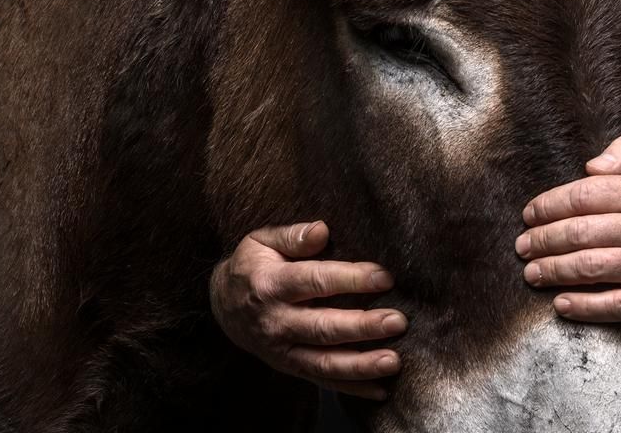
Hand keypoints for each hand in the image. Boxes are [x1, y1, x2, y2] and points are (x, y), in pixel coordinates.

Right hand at [208, 220, 406, 399]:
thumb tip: (322, 230)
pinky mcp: (290, 368)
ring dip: (361, 364)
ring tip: (394, 361)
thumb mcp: (261, 242)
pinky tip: (381, 390)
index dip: (351, 279)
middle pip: (323, 327)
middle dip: (363, 326)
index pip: (316, 282)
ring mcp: (282, 349)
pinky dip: (352, 389)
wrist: (222, 306)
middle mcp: (277, 321)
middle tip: (397, 321)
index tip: (384, 277)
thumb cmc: (252, 267)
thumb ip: (292, 236)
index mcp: (271, 284)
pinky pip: (322, 382)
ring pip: (324, 362)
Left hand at [516, 135, 620, 321]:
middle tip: (522, 246)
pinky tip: (561, 303)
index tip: (529, 215)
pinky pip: (616, 305)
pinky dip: (585, 307)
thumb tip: (590, 167)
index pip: (586, 195)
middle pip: (583, 233)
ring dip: (555, 271)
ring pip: (594, 268)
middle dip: (544, 240)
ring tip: (532, 272)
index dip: (550, 205)